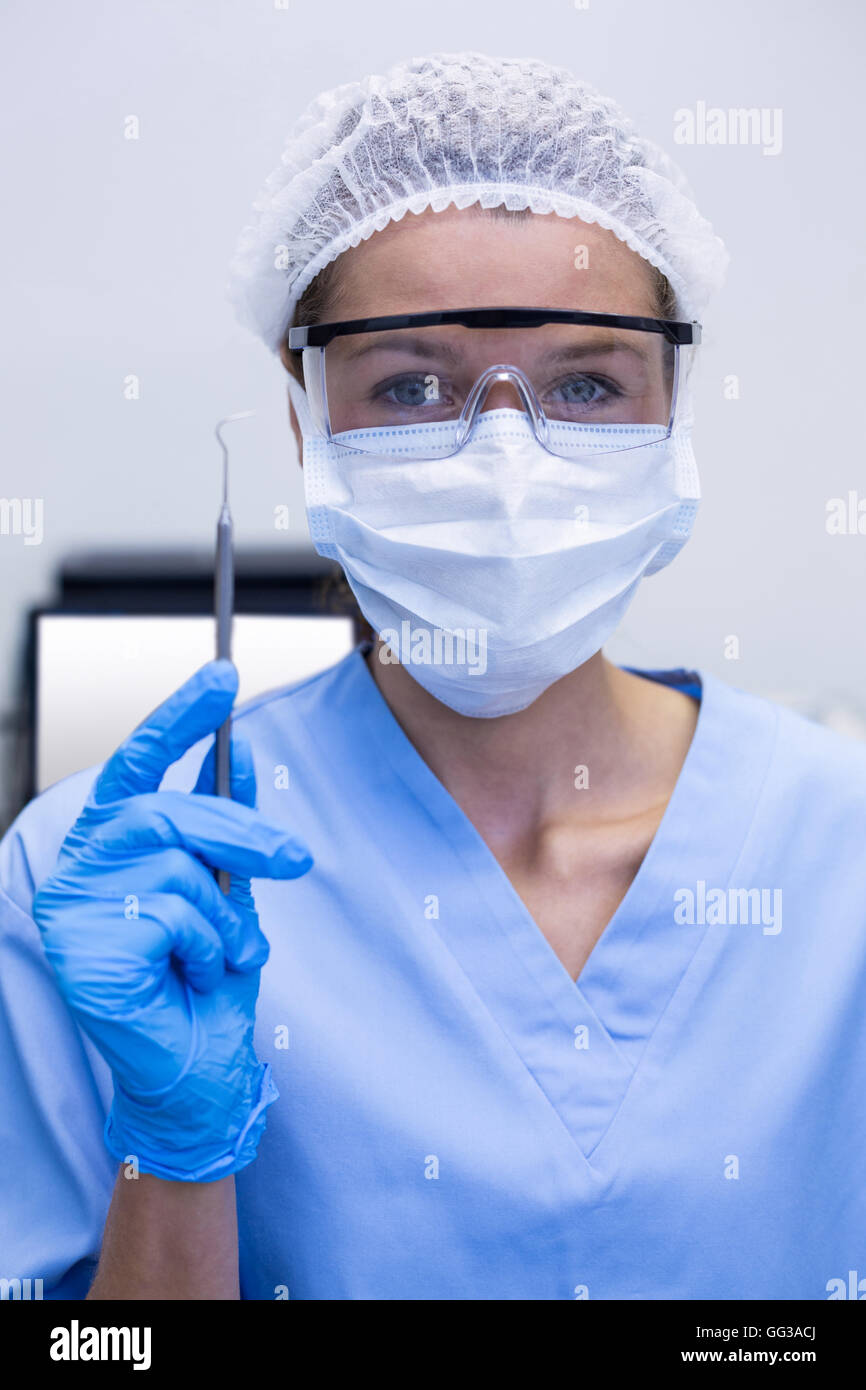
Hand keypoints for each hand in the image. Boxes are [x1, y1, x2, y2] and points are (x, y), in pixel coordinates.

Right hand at [32, 660, 311, 1181]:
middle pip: (168, 811)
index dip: (179, 716)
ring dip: (225, 914)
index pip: (135, 762)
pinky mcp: (80, 946)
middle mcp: (78, 864)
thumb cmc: (207, 978)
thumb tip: (239, 752)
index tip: (225, 672)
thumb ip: (224, 826)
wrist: (198, 1070)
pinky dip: (207, 946)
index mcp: (109, 842)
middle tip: (296, 860)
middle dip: (242, 835)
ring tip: (224, 953)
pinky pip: (172, 914)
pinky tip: (193, 977)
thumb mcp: (227, 888)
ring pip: (176, 866)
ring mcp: (71, 904)